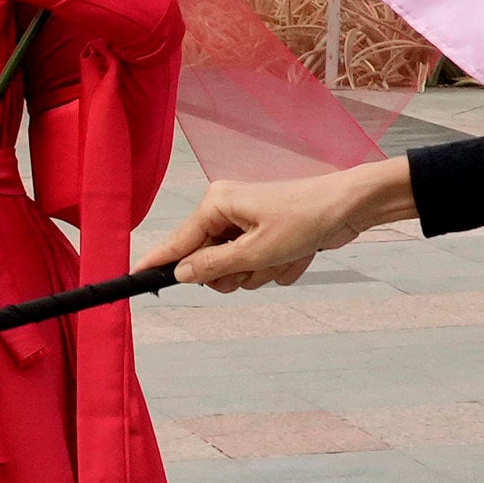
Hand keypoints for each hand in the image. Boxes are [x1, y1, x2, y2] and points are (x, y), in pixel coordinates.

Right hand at [156, 159, 411, 290]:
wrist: (351, 207)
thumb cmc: (306, 219)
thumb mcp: (257, 250)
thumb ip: (215, 265)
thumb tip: (182, 274)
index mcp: (217, 204)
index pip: (177, 241)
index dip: (158, 263)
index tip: (132, 278)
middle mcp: (228, 211)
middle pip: (208, 263)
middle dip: (234, 274)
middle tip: (255, 268)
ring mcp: (248, 224)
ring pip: (238, 270)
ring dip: (262, 273)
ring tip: (285, 256)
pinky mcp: (268, 235)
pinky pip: (262, 267)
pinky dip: (279, 267)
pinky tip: (299, 254)